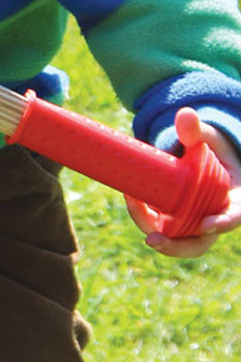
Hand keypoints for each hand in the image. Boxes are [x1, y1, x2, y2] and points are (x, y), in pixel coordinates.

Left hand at [126, 107, 240, 257]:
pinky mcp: (174, 222)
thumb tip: (184, 114)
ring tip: (132, 200)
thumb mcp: (208, 139)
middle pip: (199, 243)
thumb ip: (197, 131)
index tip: (205, 225)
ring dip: (151, 227)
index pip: (234, 217)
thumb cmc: (211, 150)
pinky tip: (131, 196)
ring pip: (174, 238)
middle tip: (152, 240)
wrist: (201, 161)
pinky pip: (159, 226)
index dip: (221, 223)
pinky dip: (144, 215)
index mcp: (234, 200)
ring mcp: (193, 223)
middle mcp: (214, 218)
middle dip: (176, 246)